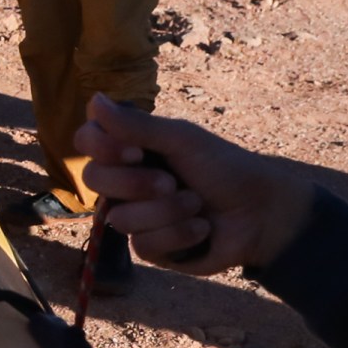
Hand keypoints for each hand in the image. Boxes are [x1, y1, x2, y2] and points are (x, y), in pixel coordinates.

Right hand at [75, 93, 315, 271]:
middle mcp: (125, 181)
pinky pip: (143, 244)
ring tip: (197, 205)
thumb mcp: (182, 140)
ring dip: (168, 211)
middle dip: (137, 184)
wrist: (261, 212)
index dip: (101, 148)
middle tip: (171, 182)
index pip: (87, 141)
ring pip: (121, 218)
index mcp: (130, 149)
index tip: (135, 152)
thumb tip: (94, 100)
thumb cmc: (224, 168)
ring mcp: (135, 215)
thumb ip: (136, 125)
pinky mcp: (150, 248)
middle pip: (94, 180)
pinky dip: (180, 234)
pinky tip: (201, 228)